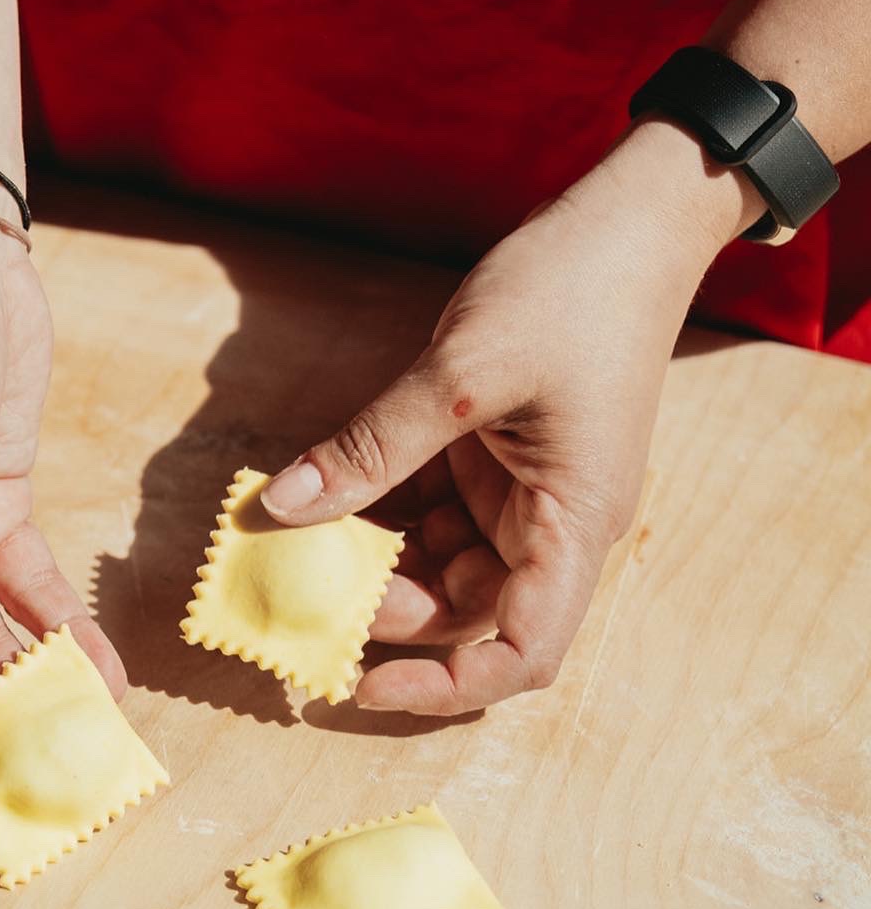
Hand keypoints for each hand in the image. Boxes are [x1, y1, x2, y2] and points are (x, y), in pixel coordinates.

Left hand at [260, 120, 757, 714]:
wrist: (627, 222)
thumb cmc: (571, 293)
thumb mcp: (459, 373)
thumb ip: (372, 448)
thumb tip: (281, 508)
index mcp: (571, 525)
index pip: (524, 651)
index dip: (445, 686)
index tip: (365, 684)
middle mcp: (550, 526)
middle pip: (463, 611)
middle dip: (382, 610)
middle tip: (299, 590)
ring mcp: (521, 495)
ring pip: (438, 564)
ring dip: (372, 559)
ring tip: (300, 540)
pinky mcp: (491, 460)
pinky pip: (430, 511)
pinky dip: (379, 510)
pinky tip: (323, 496)